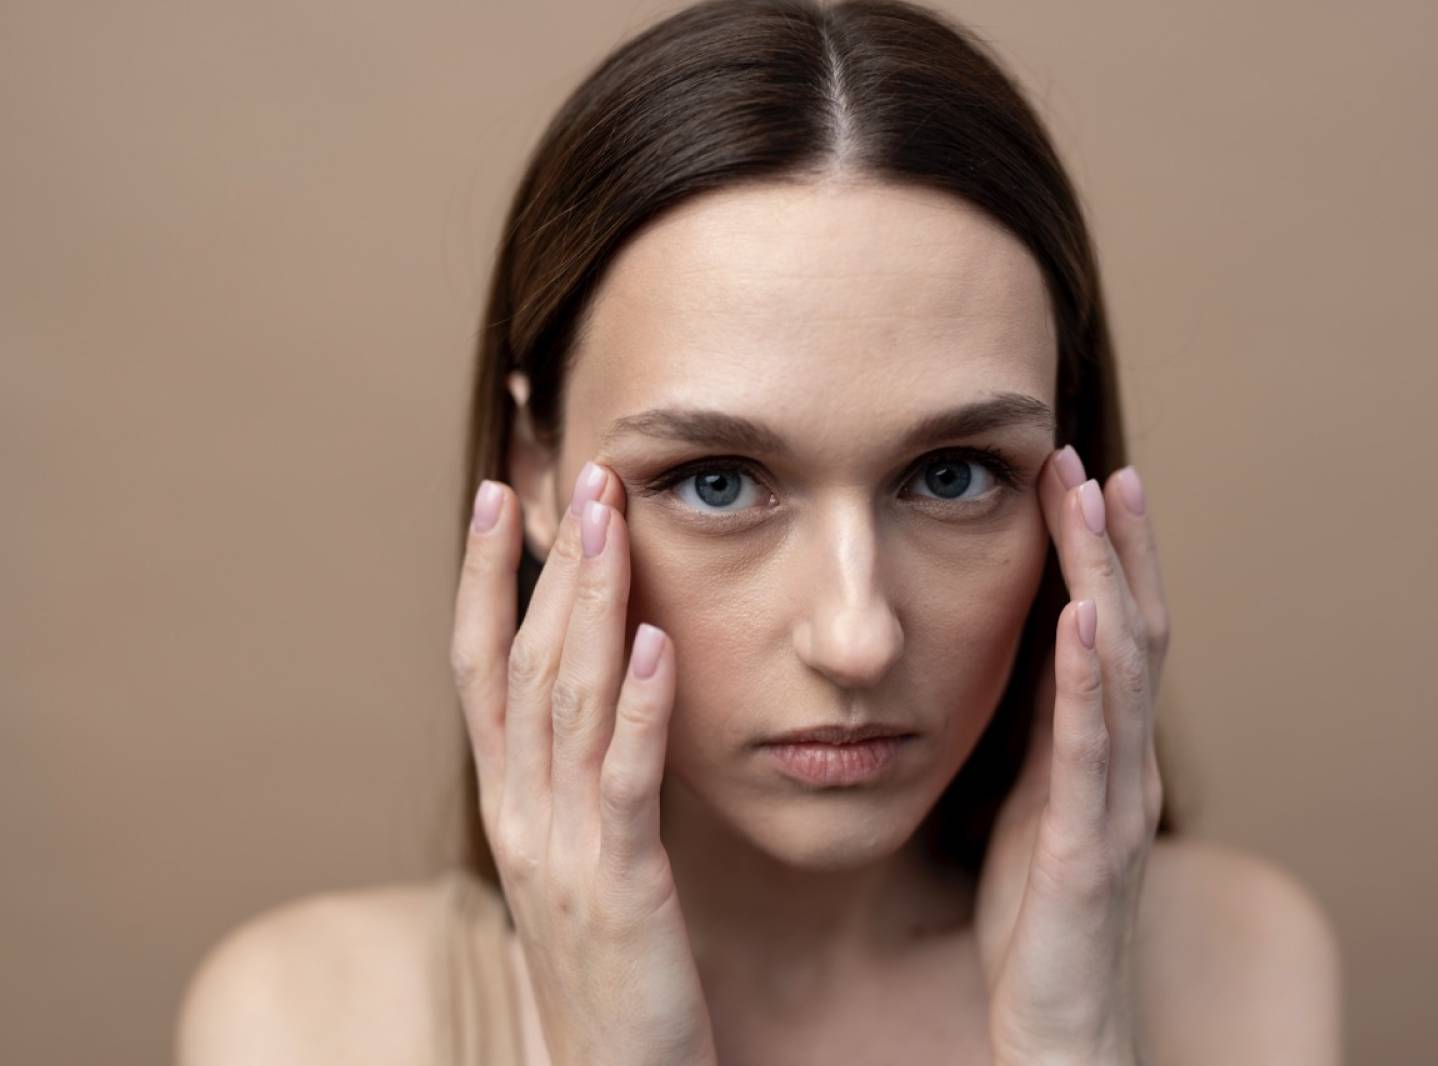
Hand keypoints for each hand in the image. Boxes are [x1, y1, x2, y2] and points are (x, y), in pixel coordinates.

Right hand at [450, 461, 717, 1065]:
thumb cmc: (608, 969)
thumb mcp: (578, 860)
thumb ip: (576, 781)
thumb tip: (595, 699)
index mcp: (510, 803)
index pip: (484, 668)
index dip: (489, 579)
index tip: (502, 495)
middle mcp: (520, 815)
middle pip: (524, 665)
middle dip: (548, 565)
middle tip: (576, 473)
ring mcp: (563, 850)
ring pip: (569, 704)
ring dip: (592, 605)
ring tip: (611, 521)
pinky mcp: (621, 889)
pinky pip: (626, 783)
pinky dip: (641, 708)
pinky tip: (660, 643)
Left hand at [975, 447, 1170, 1064]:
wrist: (1057, 1024)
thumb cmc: (1038, 912)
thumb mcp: (1032, 799)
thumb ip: (1041, 727)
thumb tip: (1026, 646)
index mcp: (1102, 749)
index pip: (1112, 629)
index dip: (1101, 552)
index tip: (1075, 472)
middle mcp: (1122, 764)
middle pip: (1133, 628)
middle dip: (1114, 541)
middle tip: (1093, 458)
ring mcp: (1113, 804)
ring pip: (1124, 671)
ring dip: (1109, 577)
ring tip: (1093, 500)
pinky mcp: (1086, 851)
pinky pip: (1088, 752)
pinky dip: (1089, 679)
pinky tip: (1080, 618)